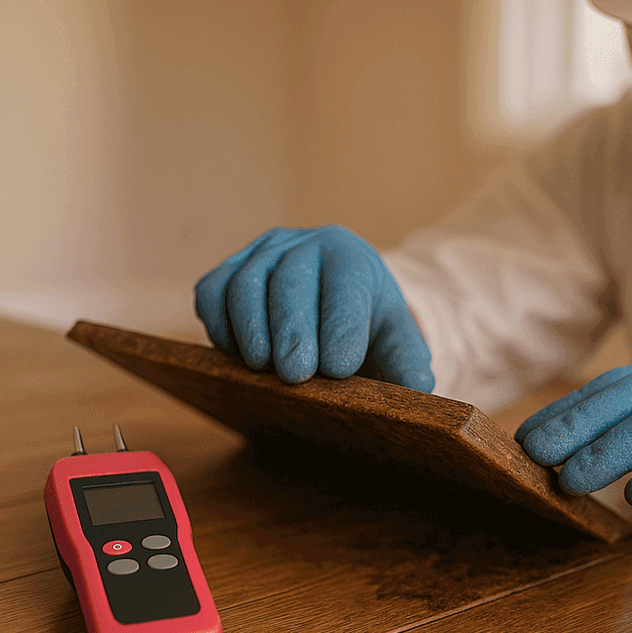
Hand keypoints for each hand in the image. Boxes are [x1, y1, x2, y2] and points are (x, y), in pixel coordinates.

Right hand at [194, 225, 433, 389]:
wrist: (333, 296)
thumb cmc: (364, 319)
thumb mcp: (393, 335)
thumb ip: (407, 359)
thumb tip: (418, 388)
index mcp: (350, 255)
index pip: (343, 286)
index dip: (340, 327)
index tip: (339, 368)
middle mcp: (304, 244)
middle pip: (290, 283)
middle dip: (292, 331)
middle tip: (295, 375)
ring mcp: (261, 253)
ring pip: (245, 285)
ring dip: (250, 329)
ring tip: (262, 367)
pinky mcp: (227, 269)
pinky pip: (212, 291)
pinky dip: (218, 323)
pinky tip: (236, 354)